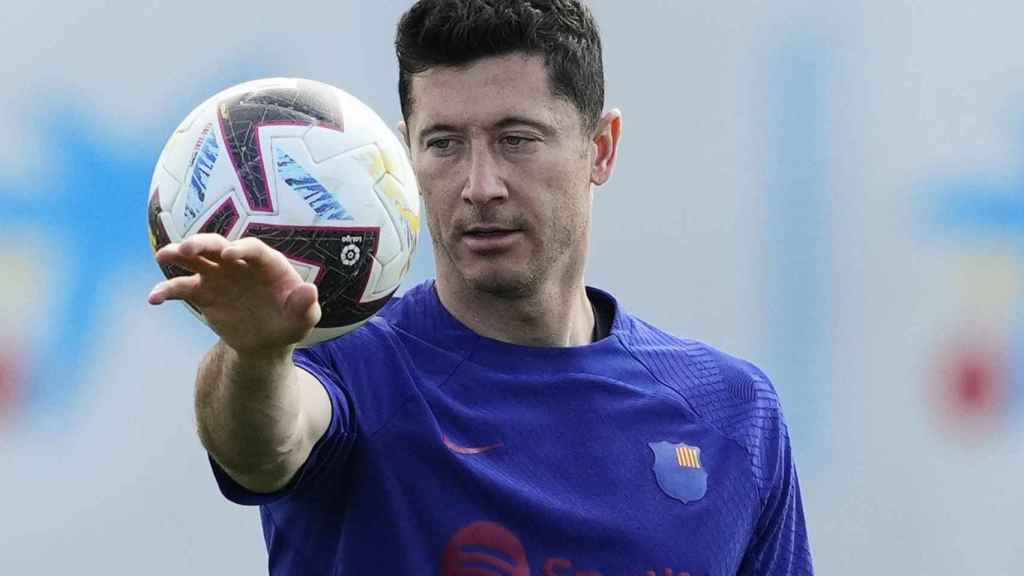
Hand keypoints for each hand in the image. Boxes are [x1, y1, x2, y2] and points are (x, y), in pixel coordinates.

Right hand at [148, 234, 320, 353]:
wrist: (267, 340)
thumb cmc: (289, 322)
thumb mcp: (304, 319)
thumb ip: (306, 306)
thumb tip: (309, 291)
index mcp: (266, 264)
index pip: (253, 249)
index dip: (241, 248)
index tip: (228, 253)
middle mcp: (238, 263)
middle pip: (217, 245)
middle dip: (202, 243)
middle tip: (187, 248)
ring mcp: (218, 275)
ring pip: (194, 258)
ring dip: (178, 254)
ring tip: (163, 256)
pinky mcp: (202, 293)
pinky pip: (181, 288)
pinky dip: (166, 291)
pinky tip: (153, 299)